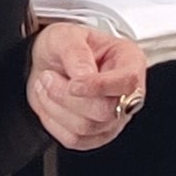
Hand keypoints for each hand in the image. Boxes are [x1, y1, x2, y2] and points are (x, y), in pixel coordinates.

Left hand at [27, 19, 148, 150]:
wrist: (47, 63)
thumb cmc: (64, 46)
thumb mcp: (66, 35)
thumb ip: (76, 53)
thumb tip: (85, 76)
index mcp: (129, 62)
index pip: (128, 82)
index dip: (99, 86)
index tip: (74, 84)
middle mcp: (127, 93)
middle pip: (106, 111)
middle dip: (68, 97)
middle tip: (48, 77)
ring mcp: (114, 118)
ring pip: (86, 128)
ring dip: (56, 107)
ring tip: (46, 85)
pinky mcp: (96, 136)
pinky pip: (74, 140)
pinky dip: (53, 122)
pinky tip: (50, 103)